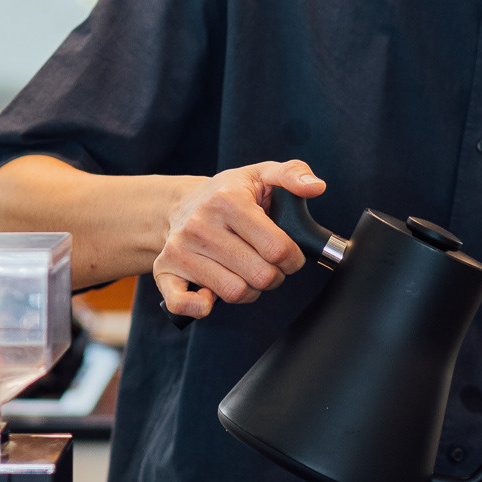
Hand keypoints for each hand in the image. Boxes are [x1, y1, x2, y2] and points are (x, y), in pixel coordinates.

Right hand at [153, 160, 326, 319]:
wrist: (181, 204)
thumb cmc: (229, 194)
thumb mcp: (262, 174)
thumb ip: (294, 174)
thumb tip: (316, 187)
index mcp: (228, 200)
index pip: (278, 249)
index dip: (292, 258)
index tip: (287, 253)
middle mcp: (200, 225)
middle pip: (261, 276)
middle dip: (274, 276)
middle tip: (268, 264)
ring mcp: (181, 249)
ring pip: (235, 293)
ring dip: (249, 290)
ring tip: (245, 272)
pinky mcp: (165, 270)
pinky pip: (184, 304)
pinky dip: (202, 306)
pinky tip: (211, 294)